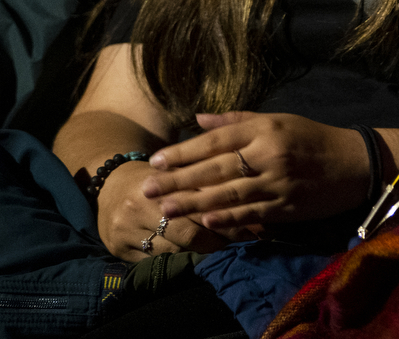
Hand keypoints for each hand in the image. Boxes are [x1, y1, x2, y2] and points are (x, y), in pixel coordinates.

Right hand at [97, 160, 233, 261]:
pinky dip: (176, 261)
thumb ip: (205, 182)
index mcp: (159, 185)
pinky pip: (153, 262)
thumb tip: (246, 198)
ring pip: (173, 251)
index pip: (201, 206)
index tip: (253, 226)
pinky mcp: (119, 249)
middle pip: (189, 233)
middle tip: (243, 241)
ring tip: (223, 250)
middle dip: (219, 240)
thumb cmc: (155, 177)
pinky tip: (192, 259)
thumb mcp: (177, 171)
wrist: (110, 184)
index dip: (229, 218)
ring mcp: (127, 231)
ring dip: (200, 252)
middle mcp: (141, 208)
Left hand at [141, 112, 368, 229]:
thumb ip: (237, 121)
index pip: (217, 141)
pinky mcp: (287, 206)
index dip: (185, 151)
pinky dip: (226, 218)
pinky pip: (250, 213)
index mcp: (267, 130)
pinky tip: (204, 221)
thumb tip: (197, 120)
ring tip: (165, 209)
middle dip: (179, 180)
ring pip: (229, 195)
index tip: (157, 160)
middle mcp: (270, 155)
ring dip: (194, 203)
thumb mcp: (279, 120)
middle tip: (147, 188)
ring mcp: (278, 183)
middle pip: (216, 169)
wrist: (355, 163)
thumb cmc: (313, 138)